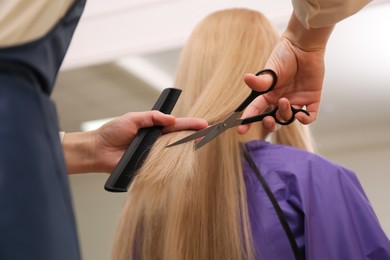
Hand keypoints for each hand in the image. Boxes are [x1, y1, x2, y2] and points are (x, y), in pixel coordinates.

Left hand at [63, 111, 206, 173]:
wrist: (98, 150)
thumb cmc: (112, 132)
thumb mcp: (132, 119)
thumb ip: (151, 117)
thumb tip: (171, 119)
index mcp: (153, 128)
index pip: (175, 125)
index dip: (189, 124)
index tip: (203, 124)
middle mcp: (155, 141)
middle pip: (178, 138)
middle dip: (193, 135)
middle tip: (206, 133)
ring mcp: (152, 154)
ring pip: (173, 152)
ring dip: (185, 149)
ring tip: (199, 142)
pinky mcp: (147, 166)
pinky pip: (162, 166)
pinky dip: (172, 164)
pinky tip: (182, 160)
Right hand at [238, 13, 333, 133]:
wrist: (303, 46)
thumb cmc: (284, 55)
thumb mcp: (271, 69)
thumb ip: (261, 80)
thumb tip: (246, 79)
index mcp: (268, 94)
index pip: (257, 110)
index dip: (248, 120)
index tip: (242, 129)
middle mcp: (281, 100)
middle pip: (274, 120)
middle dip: (269, 124)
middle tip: (268, 119)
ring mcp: (296, 100)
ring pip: (289, 118)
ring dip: (285, 114)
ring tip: (284, 102)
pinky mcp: (311, 98)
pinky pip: (310, 116)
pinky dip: (306, 119)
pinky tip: (301, 116)